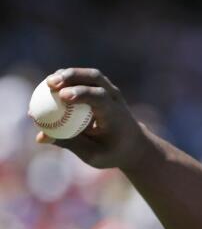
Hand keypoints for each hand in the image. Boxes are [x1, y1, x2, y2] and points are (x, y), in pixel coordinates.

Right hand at [36, 67, 152, 170]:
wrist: (133, 144)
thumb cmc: (112, 151)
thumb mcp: (93, 154)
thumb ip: (69, 143)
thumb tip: (41, 137)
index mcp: (115, 114)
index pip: (100, 97)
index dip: (81, 93)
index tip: (62, 96)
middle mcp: (115, 98)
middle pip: (95, 78)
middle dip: (72, 76)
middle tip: (50, 83)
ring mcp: (111, 91)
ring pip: (90, 75)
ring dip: (69, 74)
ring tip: (48, 82)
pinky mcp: (104, 89)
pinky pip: (85, 79)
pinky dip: (69, 79)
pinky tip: (52, 86)